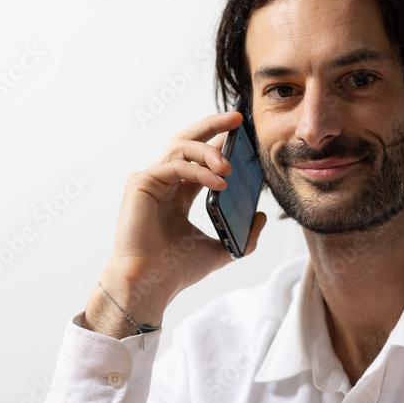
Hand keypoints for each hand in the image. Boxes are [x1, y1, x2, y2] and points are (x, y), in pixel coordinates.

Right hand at [85, 112, 266, 338]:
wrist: (150, 283)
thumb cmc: (175, 270)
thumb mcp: (220, 249)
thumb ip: (243, 234)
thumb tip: (262, 216)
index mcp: (178, 194)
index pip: (200, 158)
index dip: (220, 142)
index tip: (243, 134)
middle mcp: (163, 182)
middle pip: (188, 140)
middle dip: (213, 124)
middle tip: (238, 119)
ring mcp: (151, 180)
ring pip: (181, 147)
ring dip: (209, 151)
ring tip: (230, 166)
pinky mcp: (141, 183)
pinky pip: (175, 165)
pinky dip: (199, 170)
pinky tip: (219, 182)